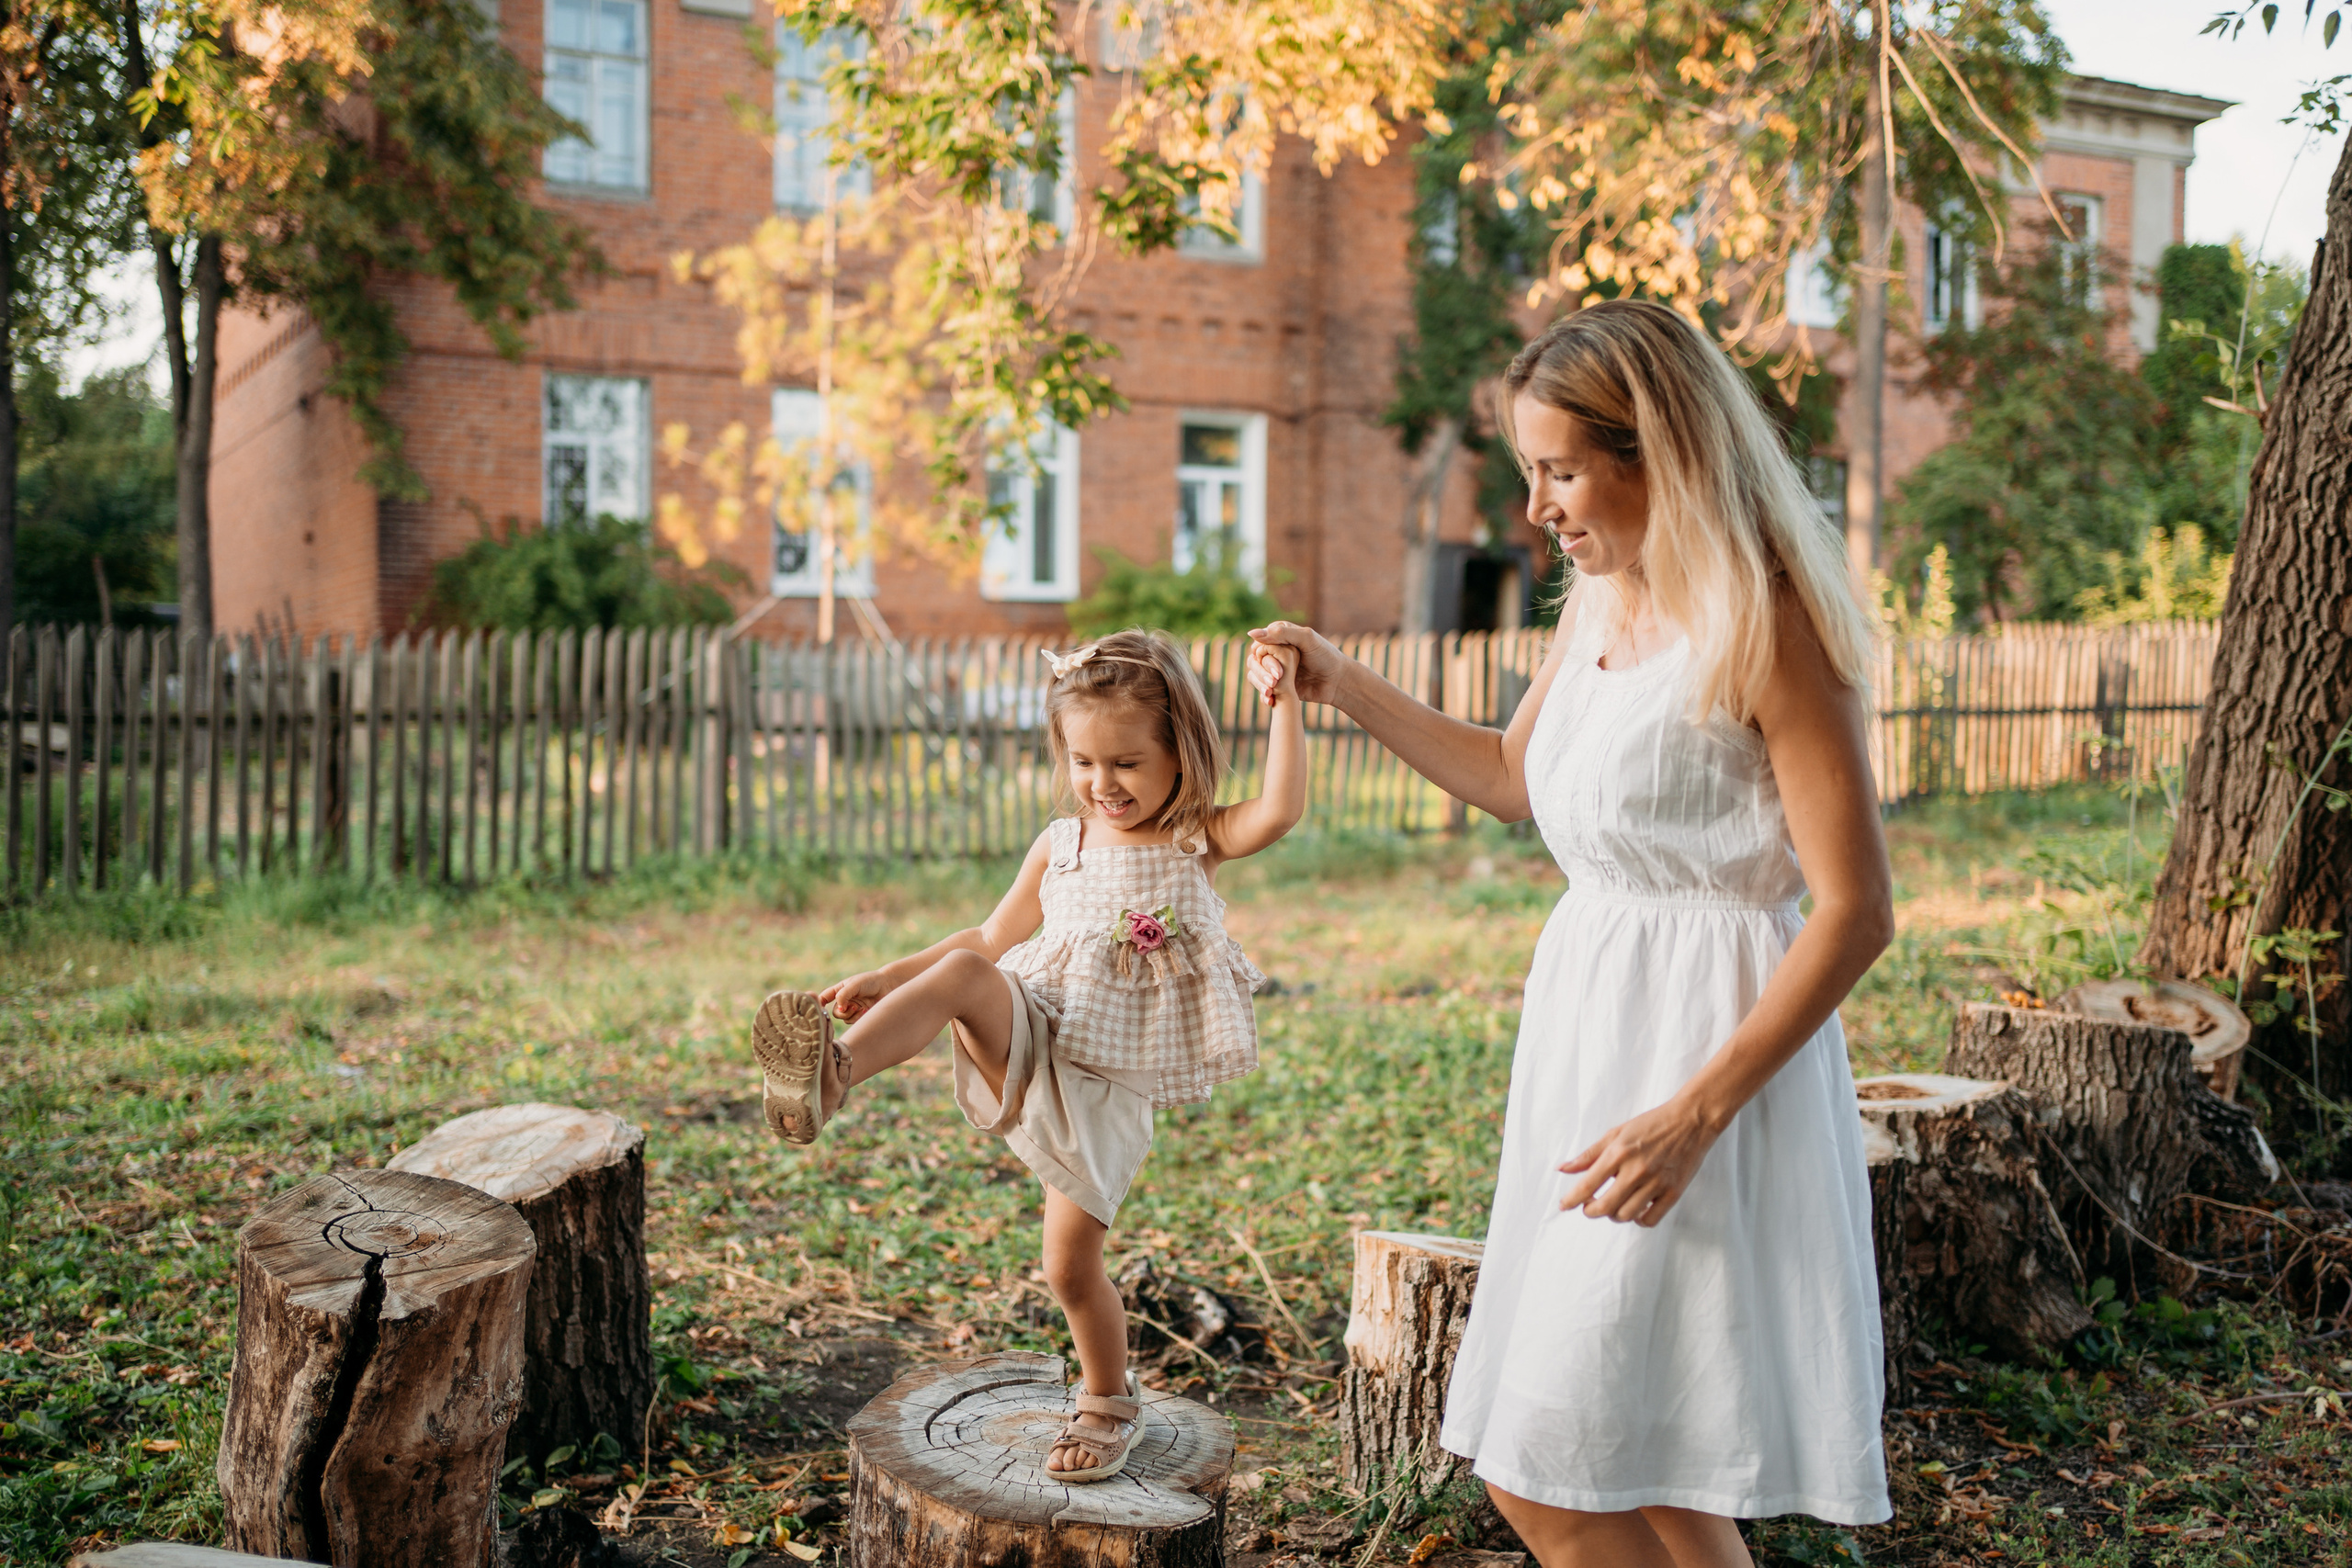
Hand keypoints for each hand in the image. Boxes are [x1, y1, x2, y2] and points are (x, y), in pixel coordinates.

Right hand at [818, 970, 891, 1021]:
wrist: (889, 986)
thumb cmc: (871, 981)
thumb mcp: (855, 984)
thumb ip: (844, 995)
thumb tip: (840, 1009)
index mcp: (840, 990)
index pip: (824, 997)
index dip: (818, 1004)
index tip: (819, 1008)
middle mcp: (845, 1001)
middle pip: (835, 1012)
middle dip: (843, 1011)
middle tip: (853, 1006)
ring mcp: (853, 1009)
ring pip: (845, 1019)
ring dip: (852, 1015)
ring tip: (862, 1007)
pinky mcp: (861, 1016)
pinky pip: (854, 1022)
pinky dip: (859, 1018)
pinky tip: (867, 1011)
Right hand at [1246, 621, 1347, 705]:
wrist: (1337, 681)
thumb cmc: (1325, 656)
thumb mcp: (1306, 639)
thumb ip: (1280, 634)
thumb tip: (1250, 633)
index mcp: (1281, 635)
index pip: (1259, 642)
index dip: (1263, 653)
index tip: (1277, 666)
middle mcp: (1276, 650)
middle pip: (1254, 659)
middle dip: (1262, 671)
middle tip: (1275, 680)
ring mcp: (1275, 668)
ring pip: (1255, 674)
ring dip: (1260, 683)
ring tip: (1272, 691)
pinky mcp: (1278, 684)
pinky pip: (1262, 688)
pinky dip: (1263, 694)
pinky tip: (1270, 700)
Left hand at [1558, 1096, 1721, 1225]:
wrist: (1691, 1121)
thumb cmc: (1651, 1124)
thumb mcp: (1616, 1133)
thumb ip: (1589, 1154)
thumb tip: (1563, 1169)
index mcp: (1619, 1153)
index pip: (1588, 1185)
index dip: (1571, 1200)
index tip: (1564, 1205)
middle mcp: (1636, 1170)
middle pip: (1605, 1207)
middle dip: (1591, 1211)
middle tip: (1589, 1207)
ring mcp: (1657, 1183)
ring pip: (1626, 1216)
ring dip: (1614, 1215)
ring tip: (1613, 1204)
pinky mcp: (1674, 1193)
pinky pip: (1650, 1220)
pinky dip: (1638, 1220)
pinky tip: (1635, 1208)